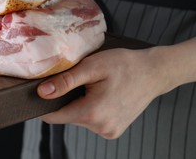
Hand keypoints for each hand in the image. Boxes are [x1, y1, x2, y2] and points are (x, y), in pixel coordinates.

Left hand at [37, 47, 172, 138]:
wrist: (153, 72)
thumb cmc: (124, 65)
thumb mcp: (92, 67)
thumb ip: (65, 81)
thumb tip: (42, 92)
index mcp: (92, 113)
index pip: (54, 116)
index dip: (45, 103)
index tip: (46, 89)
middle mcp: (100, 127)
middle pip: (67, 116)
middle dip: (66, 99)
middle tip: (79, 81)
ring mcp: (108, 131)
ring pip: (79, 119)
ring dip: (79, 104)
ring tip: (93, 87)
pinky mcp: (113, 131)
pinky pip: (91, 121)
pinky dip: (90, 109)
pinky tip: (101, 96)